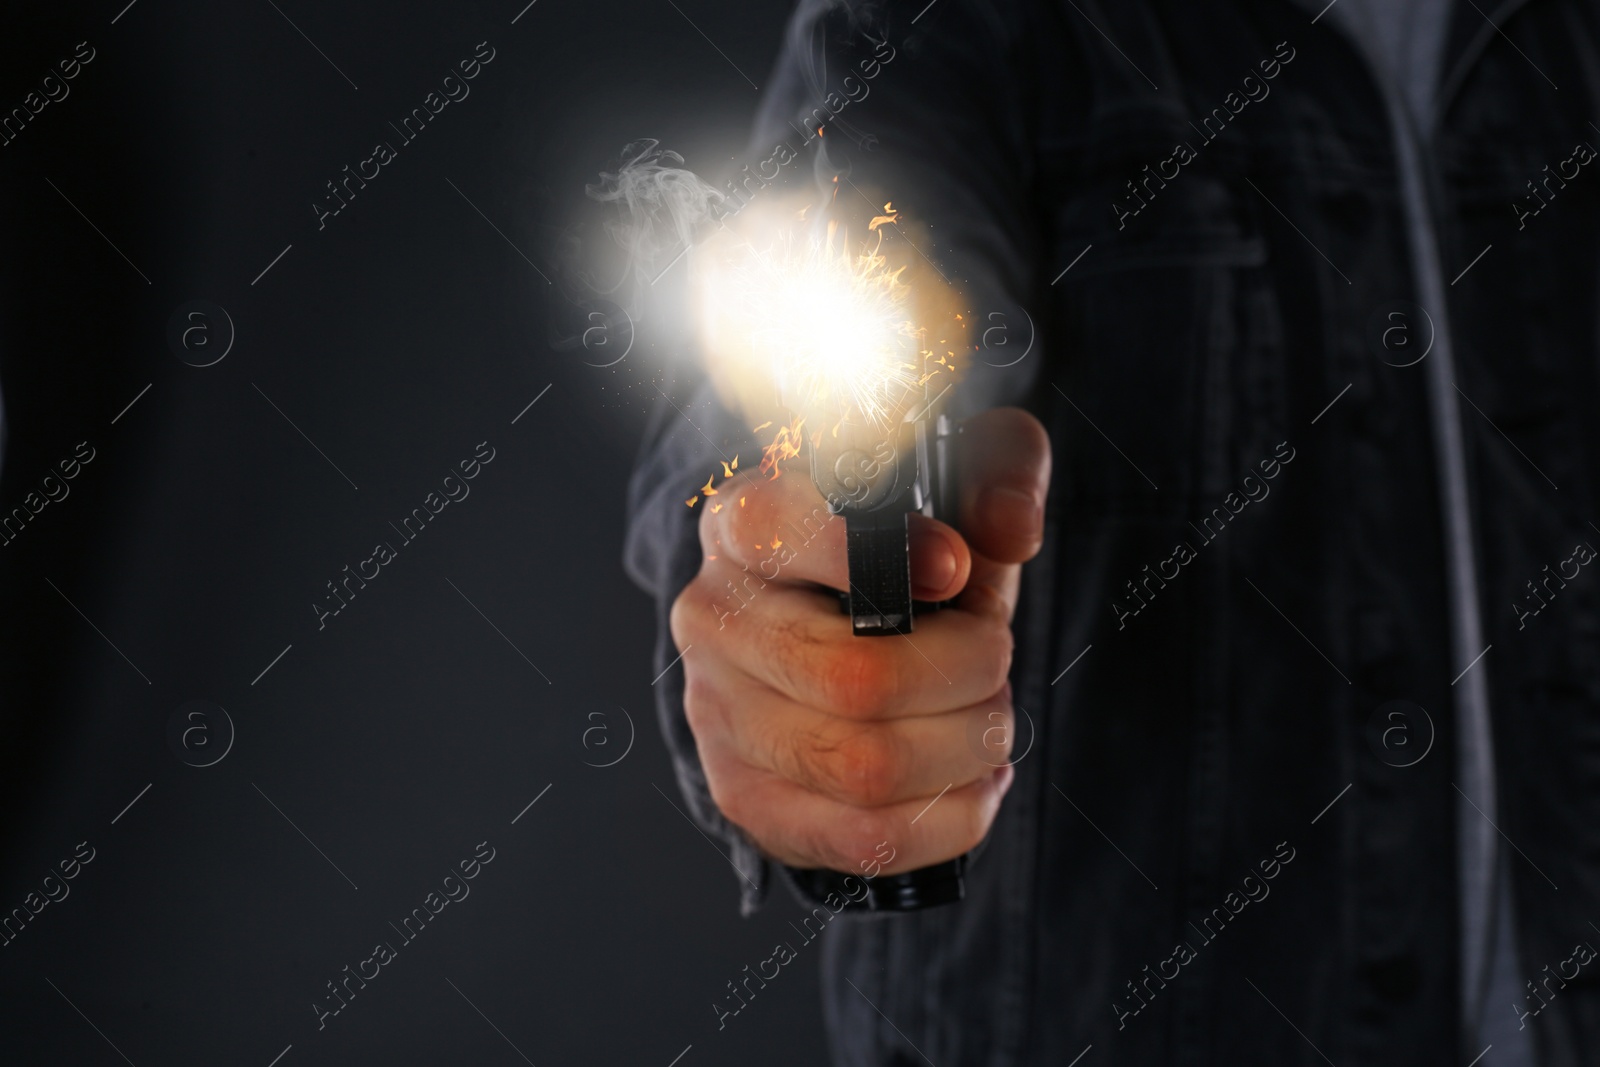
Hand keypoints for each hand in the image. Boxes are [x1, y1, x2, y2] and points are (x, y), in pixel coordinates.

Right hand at [668, 408, 1050, 875]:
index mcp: (743, 523)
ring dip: (965, 748)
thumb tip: (1008, 529)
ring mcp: (717, 716)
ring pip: (862, 768)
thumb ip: (997, 472)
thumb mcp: (956, 481)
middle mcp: (711, 619)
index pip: (776, 532)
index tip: (955, 567)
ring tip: (989, 716)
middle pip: (852, 678)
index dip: (873, 557)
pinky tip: (975, 779)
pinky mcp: (745, 797)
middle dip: (965, 675)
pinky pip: (859, 838)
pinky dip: (949, 817)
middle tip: (996, 656)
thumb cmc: (903, 549)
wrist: (840, 629)